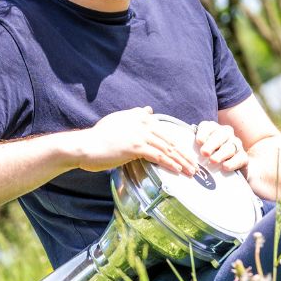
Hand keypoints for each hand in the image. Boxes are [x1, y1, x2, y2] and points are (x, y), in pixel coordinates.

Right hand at [75, 106, 198, 174]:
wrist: (85, 146)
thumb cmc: (99, 137)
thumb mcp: (118, 120)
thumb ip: (134, 115)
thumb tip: (148, 110)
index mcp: (139, 116)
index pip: (164, 132)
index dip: (177, 144)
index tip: (186, 154)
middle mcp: (142, 122)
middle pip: (169, 140)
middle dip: (183, 154)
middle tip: (194, 165)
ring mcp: (139, 134)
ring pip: (167, 149)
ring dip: (181, 161)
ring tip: (191, 171)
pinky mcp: (135, 146)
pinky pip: (158, 155)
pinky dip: (170, 163)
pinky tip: (178, 170)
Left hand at [195, 120, 248, 174]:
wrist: (230, 168)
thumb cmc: (210, 156)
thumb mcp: (200, 149)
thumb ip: (194, 147)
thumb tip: (185, 150)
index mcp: (214, 129)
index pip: (208, 127)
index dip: (203, 133)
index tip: (198, 142)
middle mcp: (226, 133)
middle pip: (220, 135)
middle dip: (212, 144)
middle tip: (204, 153)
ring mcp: (236, 144)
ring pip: (230, 147)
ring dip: (221, 154)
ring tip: (213, 160)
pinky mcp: (243, 157)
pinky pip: (240, 158)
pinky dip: (232, 162)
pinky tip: (225, 166)